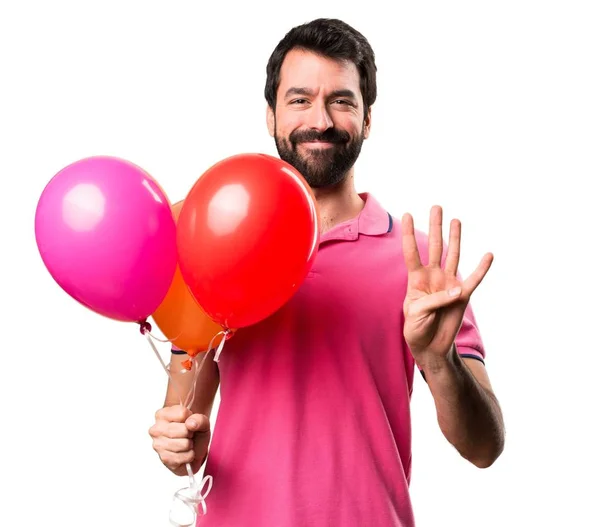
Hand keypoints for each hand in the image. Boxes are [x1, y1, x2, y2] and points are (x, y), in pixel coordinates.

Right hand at [149, 405, 210, 475]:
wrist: (193, 448)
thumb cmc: (194, 432)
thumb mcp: (201, 421)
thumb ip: (199, 419)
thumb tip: (190, 424)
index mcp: (162, 414)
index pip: (182, 413)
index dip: (191, 419)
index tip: (189, 422)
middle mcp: (156, 429)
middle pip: (184, 430)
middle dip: (192, 433)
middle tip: (189, 434)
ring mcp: (158, 445)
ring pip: (185, 444)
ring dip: (191, 445)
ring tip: (187, 443)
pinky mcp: (164, 459)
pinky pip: (183, 457)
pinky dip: (189, 456)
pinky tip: (185, 452)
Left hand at [401, 205, 492, 368]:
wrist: (429, 346)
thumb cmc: (416, 328)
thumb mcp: (417, 313)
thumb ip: (434, 300)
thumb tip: (458, 290)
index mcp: (415, 279)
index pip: (411, 252)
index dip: (408, 234)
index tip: (406, 214)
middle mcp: (432, 277)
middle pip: (434, 246)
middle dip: (435, 226)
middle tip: (436, 207)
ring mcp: (448, 284)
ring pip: (453, 256)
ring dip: (455, 238)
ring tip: (456, 220)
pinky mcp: (462, 296)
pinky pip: (474, 280)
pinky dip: (482, 269)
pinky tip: (488, 254)